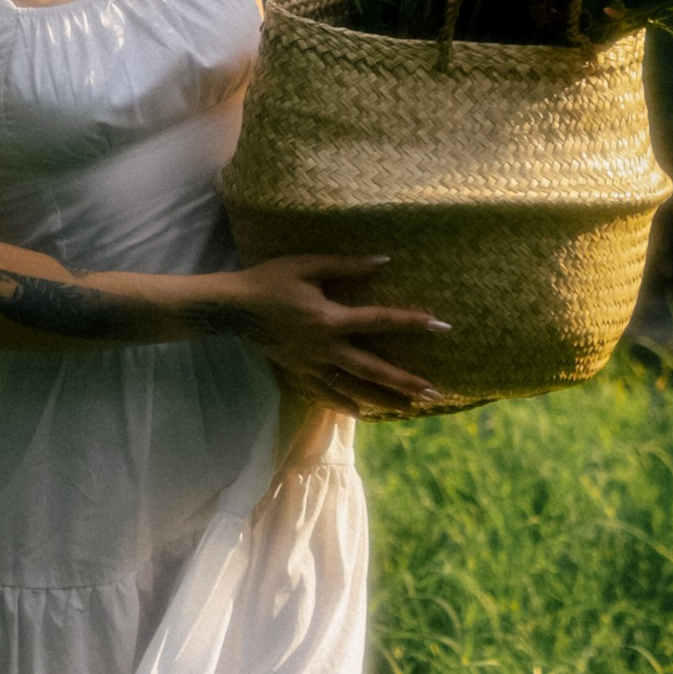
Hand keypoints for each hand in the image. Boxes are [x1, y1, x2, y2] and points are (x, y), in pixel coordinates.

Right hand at [218, 254, 451, 413]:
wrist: (231, 309)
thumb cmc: (269, 281)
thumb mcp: (307, 265)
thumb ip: (346, 265)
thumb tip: (383, 260)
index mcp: (329, 319)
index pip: (379, 321)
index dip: (411, 322)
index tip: (441, 326)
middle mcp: (324, 348)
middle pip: (372, 369)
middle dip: (405, 381)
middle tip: (434, 392)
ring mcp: (310, 365)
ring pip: (353, 388)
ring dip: (384, 399)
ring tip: (411, 408)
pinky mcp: (297, 373)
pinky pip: (326, 394)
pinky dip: (346, 405)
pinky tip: (363, 412)